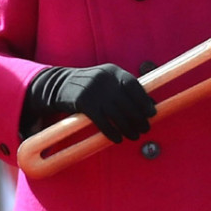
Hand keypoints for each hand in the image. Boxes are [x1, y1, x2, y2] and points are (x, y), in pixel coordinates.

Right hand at [22, 64, 155, 143]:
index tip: (152, 113)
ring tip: (134, 136)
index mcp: (112, 71)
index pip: (133, 85)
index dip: (144, 100)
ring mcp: (93, 90)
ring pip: (116, 113)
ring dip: (128, 128)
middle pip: (126, 102)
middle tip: (145, 129)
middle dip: (138, 118)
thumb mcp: (106, 81)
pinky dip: (111, 132)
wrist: (58, 85)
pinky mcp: (83, 102)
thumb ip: (124, 89)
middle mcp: (104, 78)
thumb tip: (150, 104)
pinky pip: (102, 121)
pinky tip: (118, 139)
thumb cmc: (90, 87)